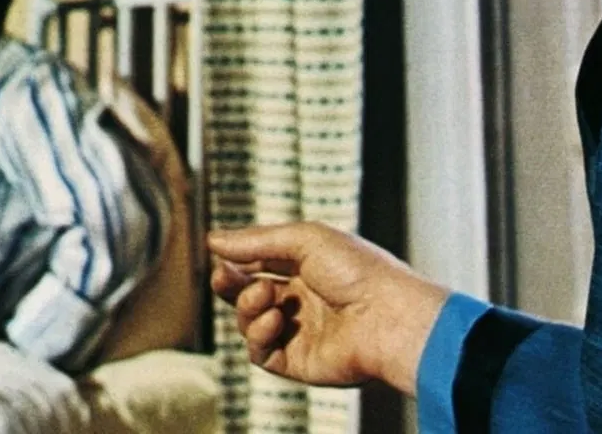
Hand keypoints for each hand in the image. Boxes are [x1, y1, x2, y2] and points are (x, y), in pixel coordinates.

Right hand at [209, 221, 446, 393]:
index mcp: (307, 268)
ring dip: (248, 307)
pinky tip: (273, 319)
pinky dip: (258, 335)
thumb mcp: (305, 239)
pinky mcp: (297, 362)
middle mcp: (301, 301)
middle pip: (248, 294)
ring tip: (264, 297)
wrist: (388, 317)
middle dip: (230, 285)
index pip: (259, 264)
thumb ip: (256, 241)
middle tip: (222, 277)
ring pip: (249, 323)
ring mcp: (298, 332)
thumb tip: (213, 239)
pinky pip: (261, 353)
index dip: (237, 261)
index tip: (219, 255)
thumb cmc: (357, 270)